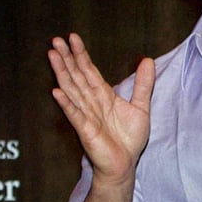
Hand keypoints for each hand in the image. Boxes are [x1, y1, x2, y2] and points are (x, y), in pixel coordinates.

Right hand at [48, 33, 154, 186]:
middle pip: (77, 75)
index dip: (81, 54)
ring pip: (72, 89)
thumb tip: (148, 60)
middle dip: (67, 58)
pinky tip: (57, 92)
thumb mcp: (141, 106)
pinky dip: (66, 103)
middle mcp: (92, 102)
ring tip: (53, 55)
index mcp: (103, 95)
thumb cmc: (129, 138)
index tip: (72, 38)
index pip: (89, 70)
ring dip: (62, 73)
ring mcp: (86, 115)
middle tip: (56, 40)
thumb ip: (143, 83)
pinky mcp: (86, 130)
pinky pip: (75, 114)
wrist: (125, 163)